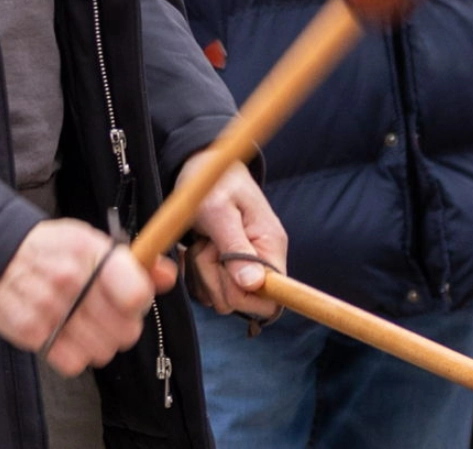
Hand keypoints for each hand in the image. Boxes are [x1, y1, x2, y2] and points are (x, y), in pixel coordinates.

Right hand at [0, 218, 176, 376]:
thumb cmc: (51, 249)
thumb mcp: (91, 241)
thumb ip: (134, 260)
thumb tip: (168, 275)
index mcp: (90, 251)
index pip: (136, 294)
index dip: (140, 301)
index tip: (132, 298)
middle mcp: (71, 280)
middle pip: (126, 331)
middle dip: (124, 326)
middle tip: (109, 315)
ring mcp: (50, 309)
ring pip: (103, 352)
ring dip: (101, 343)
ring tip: (87, 325)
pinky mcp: (31, 333)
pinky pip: (74, 363)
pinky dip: (74, 354)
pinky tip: (67, 335)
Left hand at [176, 150, 287, 316]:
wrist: (202, 170)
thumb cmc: (213, 185)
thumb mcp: (219, 212)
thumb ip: (235, 248)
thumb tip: (254, 284)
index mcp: (270, 245)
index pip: (276, 296)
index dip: (248, 297)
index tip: (226, 273)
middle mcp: (262, 260)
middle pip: (241, 302)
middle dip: (215, 279)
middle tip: (207, 246)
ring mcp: (244, 267)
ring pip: (221, 298)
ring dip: (202, 273)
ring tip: (203, 242)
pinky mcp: (227, 271)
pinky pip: (208, 291)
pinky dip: (196, 273)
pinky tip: (198, 248)